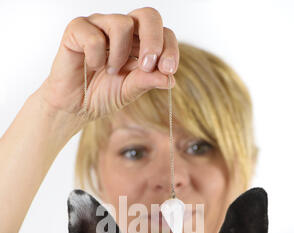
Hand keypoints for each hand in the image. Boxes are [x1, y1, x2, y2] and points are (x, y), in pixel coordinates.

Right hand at [40, 7, 178, 119]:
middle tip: (148, 65)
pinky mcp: (77, 29)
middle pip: (148, 15)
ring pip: (122, 23)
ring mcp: (99, 25)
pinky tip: (92, 67)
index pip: (163, 33)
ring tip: (111, 71)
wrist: (74, 107)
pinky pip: (94, 36)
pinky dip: (96, 57)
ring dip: (120, 54)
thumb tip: (170, 79)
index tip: (168, 70)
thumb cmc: (101, 95)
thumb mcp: (129, 91)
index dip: (169, 48)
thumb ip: (147, 82)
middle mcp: (121, 29)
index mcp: (138, 42)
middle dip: (153, 41)